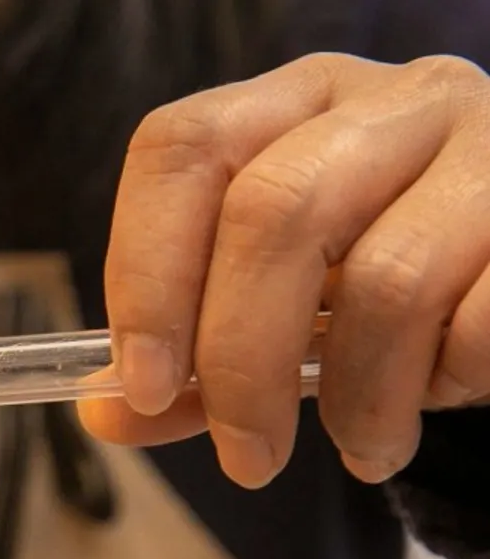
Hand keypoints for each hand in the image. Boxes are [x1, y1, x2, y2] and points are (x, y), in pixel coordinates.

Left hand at [88, 52, 489, 484]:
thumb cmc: (398, 281)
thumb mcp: (289, 304)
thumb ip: (196, 359)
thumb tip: (107, 412)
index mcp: (296, 105)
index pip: (183, 149)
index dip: (146, 270)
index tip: (144, 384)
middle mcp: (393, 100)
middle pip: (274, 211)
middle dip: (241, 361)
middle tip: (246, 458)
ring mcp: (488, 145)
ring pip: (387, 278)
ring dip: (358, 398)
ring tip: (363, 448)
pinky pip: (483, 321)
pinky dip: (450, 381)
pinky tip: (443, 395)